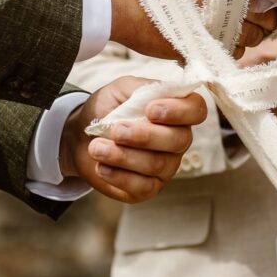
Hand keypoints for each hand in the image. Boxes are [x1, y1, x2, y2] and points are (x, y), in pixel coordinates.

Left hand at [59, 76, 207, 202]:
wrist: (80, 136)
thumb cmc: (107, 110)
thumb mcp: (121, 89)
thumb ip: (142, 88)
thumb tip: (160, 93)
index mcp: (176, 112)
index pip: (196, 110)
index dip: (179, 111)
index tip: (150, 110)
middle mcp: (177, 140)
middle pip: (178, 140)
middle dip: (144, 135)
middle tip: (115, 130)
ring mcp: (166, 166)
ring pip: (157, 164)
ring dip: (122, 155)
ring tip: (96, 147)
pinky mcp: (149, 188)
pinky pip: (143, 187)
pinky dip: (118, 175)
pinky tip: (101, 166)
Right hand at [103, 0, 276, 59]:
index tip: (263, 1)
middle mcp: (221, 1)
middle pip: (263, 19)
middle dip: (262, 22)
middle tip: (254, 21)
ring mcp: (212, 27)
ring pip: (248, 40)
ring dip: (245, 39)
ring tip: (231, 32)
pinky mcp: (200, 48)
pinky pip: (228, 54)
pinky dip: (226, 51)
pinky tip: (215, 42)